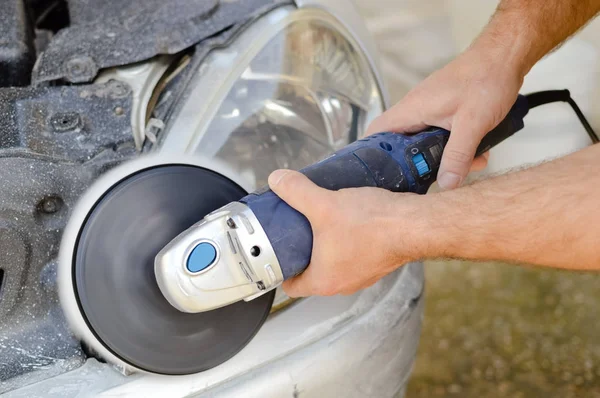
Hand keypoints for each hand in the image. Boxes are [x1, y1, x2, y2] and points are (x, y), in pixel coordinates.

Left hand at [268, 169, 427, 296]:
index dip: (281, 270)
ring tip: (320, 219)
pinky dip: (347, 239)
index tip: (277, 253)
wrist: (416, 224)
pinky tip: (347, 217)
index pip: (292, 286)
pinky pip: (355, 253)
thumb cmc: (374, 225)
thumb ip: (296, 191)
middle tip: (295, 230)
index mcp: (324, 281)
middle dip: (302, 252)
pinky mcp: (378, 261)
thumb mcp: (323, 204)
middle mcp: (344, 283)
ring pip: (335, 262)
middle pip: (312, 272)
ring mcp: (363, 273)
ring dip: (326, 244)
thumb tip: (278, 180)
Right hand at [367, 45, 524, 189]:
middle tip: (429, 178)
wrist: (505, 57)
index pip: (376, 132)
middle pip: (400, 143)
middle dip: (417, 163)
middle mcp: (416, 109)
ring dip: (444, 156)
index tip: (379, 174)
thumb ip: (458, 156)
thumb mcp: (472, 124)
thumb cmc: (486, 78)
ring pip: (425, 141)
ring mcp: (431, 109)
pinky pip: (442, 135)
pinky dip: (457, 147)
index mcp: (412, 109)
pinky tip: (476, 152)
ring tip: (466, 165)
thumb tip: (446, 184)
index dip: (372, 154)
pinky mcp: (446, 111)